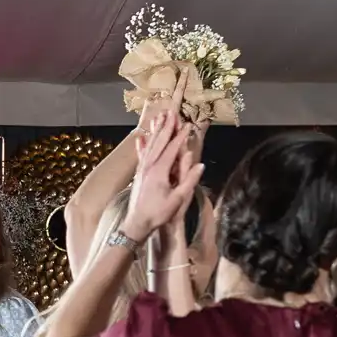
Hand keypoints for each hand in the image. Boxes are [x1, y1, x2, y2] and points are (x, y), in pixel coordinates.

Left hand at [123, 76, 204, 239]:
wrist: (136, 224)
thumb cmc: (157, 214)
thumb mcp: (177, 200)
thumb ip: (189, 181)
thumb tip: (200, 165)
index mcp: (159, 171)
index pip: (172, 148)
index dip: (180, 136)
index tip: (188, 124)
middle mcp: (148, 166)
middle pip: (159, 142)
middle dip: (166, 126)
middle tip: (172, 112)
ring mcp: (142, 169)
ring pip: (150, 145)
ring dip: (156, 131)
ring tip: (160, 118)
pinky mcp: (138, 174)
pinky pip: (142, 154)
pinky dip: (143, 144)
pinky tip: (141, 137)